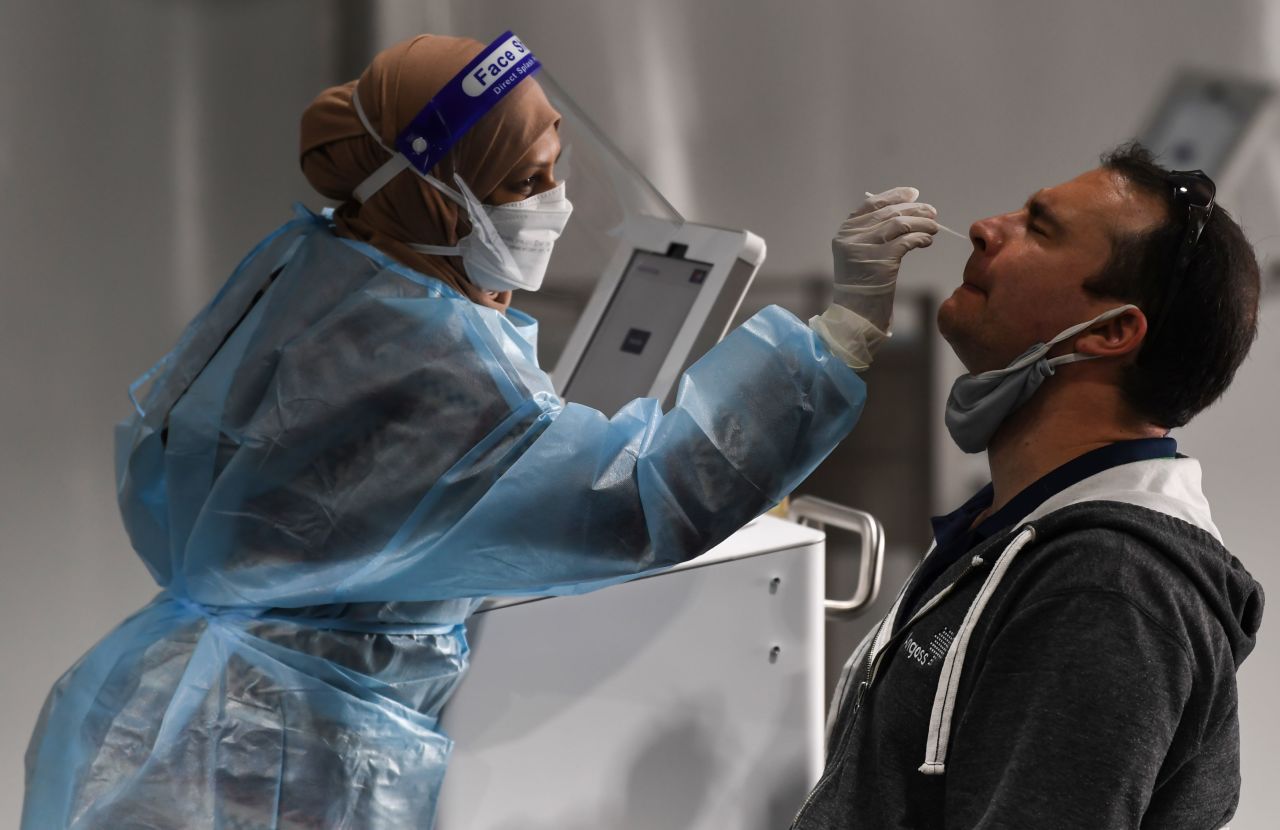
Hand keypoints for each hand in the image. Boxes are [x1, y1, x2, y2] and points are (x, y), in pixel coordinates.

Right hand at [810, 187, 937, 370]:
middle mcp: (851, 236)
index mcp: (845, 231)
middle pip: (889, 212)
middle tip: (932, 213)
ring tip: (934, 227)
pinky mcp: (879, 261)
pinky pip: (906, 241)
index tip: (914, 195)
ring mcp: (863, 247)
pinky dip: (920, 238)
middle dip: (915, 210)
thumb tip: (904, 210)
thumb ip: (873, 233)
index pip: (872, 204)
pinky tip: (927, 241)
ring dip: (922, 223)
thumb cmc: (862, 287)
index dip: (895, 196)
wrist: (854, 316)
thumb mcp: (860, 255)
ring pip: (900, 223)